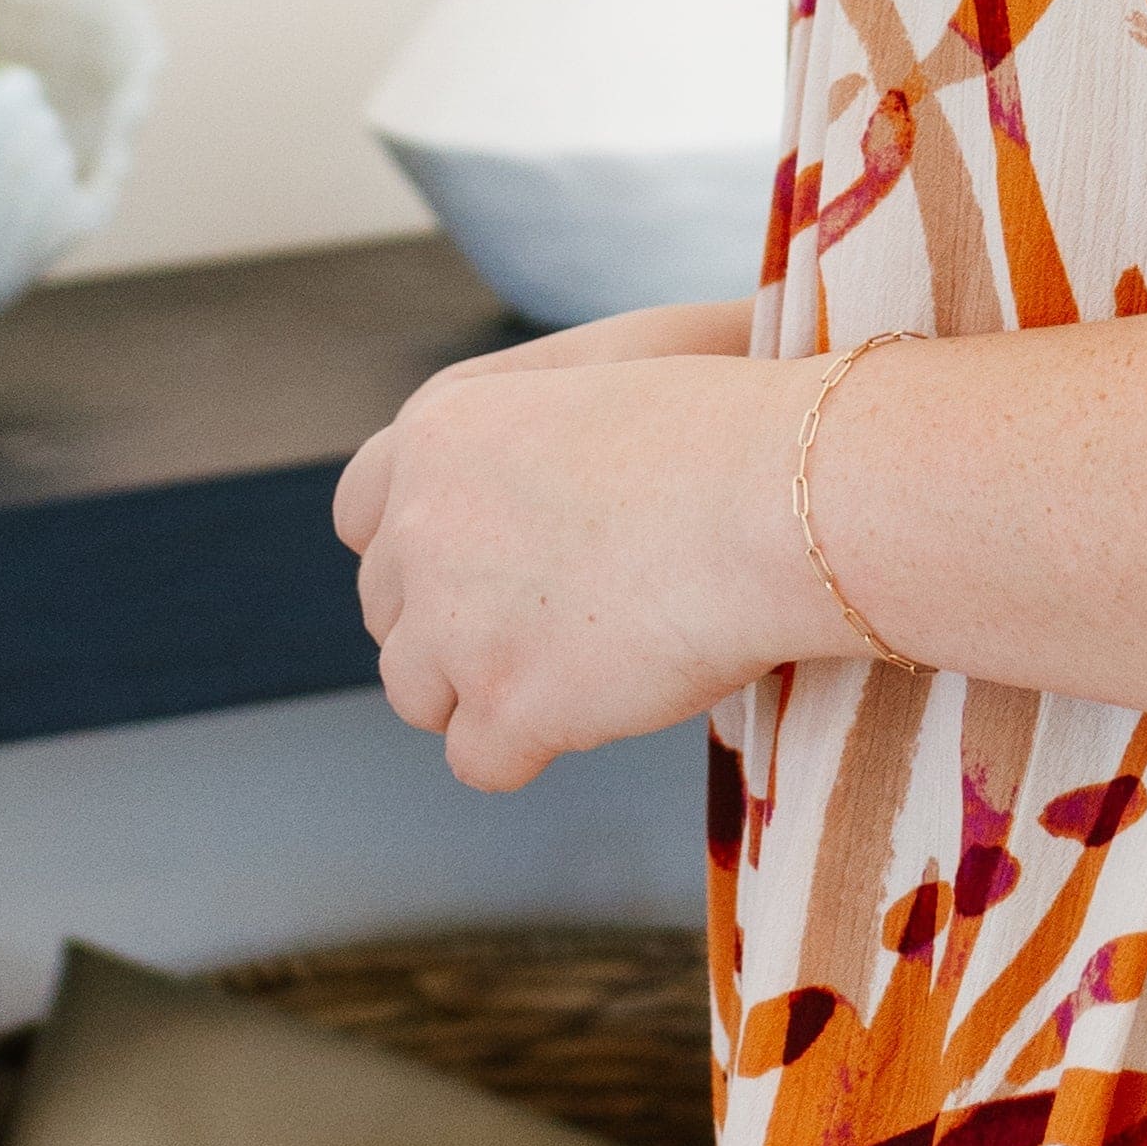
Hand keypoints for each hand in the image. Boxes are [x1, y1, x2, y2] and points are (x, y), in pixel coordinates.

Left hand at [335, 332, 819, 790]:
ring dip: (482, 691)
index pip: (362, 512)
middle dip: (450, 626)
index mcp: (437, 432)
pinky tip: (590, 716)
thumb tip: (516, 505)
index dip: (416, 551)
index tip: (473, 569)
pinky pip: (477, 761)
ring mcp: (453, 624)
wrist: (784, 495)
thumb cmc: (729, 429)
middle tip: (547, 625)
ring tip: (574, 674)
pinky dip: (526, 750)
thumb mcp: (599, 384)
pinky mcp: (505, 706)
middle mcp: (420, 524)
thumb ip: (525, 440)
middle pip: (388, 610)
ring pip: (417, 693)